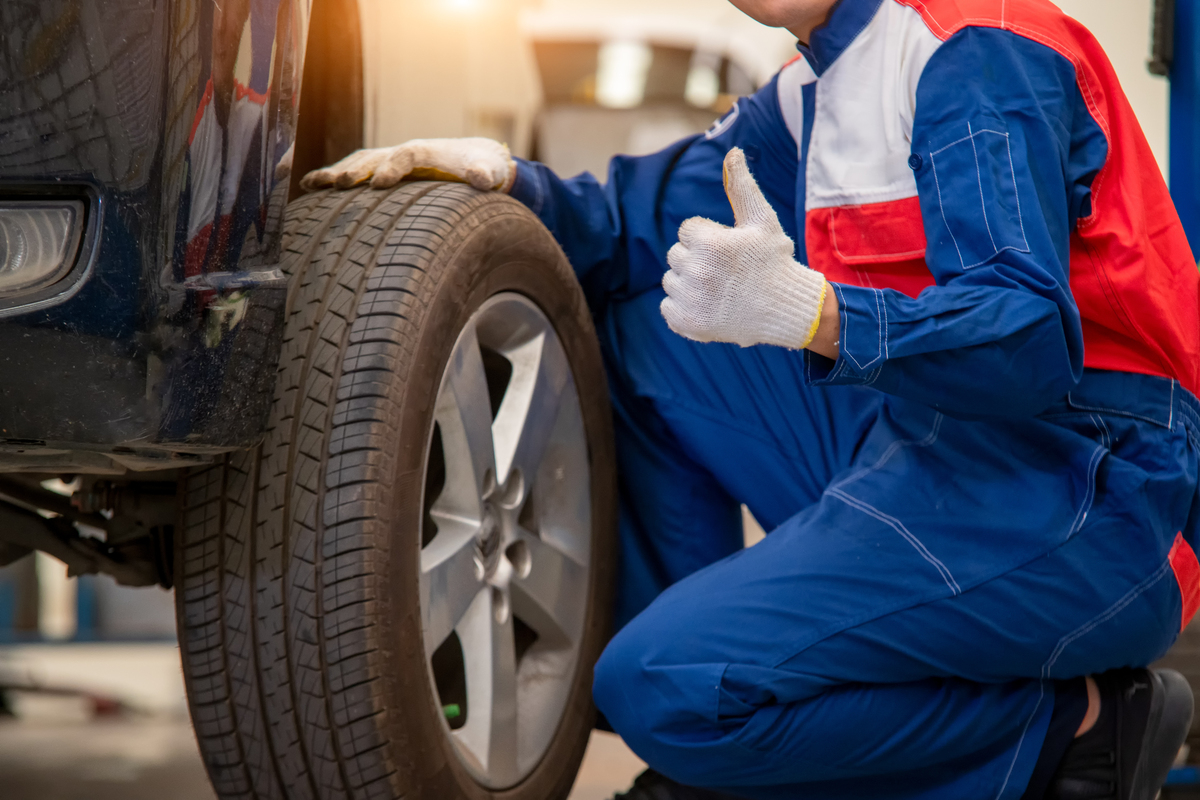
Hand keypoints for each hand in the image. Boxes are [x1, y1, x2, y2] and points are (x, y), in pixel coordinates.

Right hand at [300, 137, 515, 191]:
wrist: (472, 159)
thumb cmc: (481, 166)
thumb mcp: (488, 171)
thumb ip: (484, 174)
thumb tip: (482, 179)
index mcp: (424, 151)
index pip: (405, 156)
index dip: (392, 168)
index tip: (380, 184)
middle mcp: (399, 153)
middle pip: (371, 158)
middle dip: (354, 170)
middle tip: (337, 186)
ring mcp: (385, 162)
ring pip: (354, 164)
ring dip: (332, 173)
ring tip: (310, 185)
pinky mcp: (376, 173)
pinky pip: (348, 173)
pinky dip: (327, 177)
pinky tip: (304, 188)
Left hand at [661, 148, 827, 349]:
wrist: (787, 310)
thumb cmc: (774, 261)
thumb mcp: (761, 220)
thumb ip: (741, 186)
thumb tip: (732, 152)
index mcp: (712, 243)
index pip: (687, 230)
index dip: (708, 238)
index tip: (729, 250)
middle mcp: (698, 271)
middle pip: (676, 254)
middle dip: (697, 258)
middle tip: (725, 270)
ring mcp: (691, 300)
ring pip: (671, 280)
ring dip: (689, 282)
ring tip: (719, 288)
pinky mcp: (687, 323)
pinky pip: (668, 307)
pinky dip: (683, 307)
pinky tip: (709, 305)